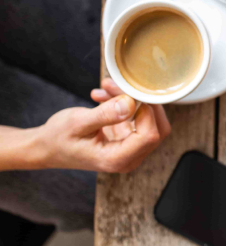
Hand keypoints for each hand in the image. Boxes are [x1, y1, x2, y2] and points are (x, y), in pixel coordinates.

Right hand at [26, 79, 170, 172]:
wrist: (47, 147)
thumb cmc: (57, 139)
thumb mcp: (77, 123)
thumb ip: (105, 115)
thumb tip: (130, 104)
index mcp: (117, 159)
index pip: (150, 135)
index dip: (146, 112)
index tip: (128, 94)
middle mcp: (128, 157)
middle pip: (157, 128)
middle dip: (142, 102)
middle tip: (119, 86)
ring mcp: (130, 149)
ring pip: (149, 120)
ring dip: (132, 100)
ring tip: (106, 88)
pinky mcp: (127, 138)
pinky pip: (137, 118)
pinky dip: (125, 104)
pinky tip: (105, 97)